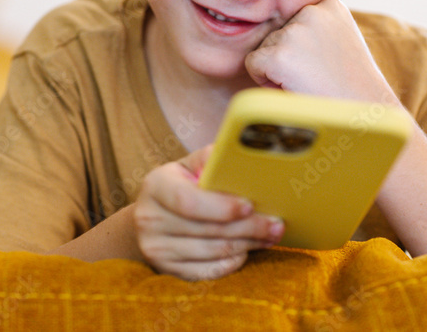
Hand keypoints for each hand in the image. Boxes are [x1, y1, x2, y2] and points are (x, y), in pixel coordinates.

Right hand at [132, 146, 283, 279]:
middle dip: (248, 228)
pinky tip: (247, 251)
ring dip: (247, 245)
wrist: (152, 217)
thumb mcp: (187, 166)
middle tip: (276, 225)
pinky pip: (208, 271)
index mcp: (155, 186)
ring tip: (269, 236)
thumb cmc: (179, 186)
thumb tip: (236, 154)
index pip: (189, 201)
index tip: (250, 206)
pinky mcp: (166, 270)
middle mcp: (149, 219)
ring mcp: (156, 248)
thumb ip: (209, 159)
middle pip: (207, 229)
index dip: (222, 206)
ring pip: (212, 251)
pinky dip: (232, 262)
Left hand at [244, 0, 399, 104]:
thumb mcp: (339, 42)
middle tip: (317, 78)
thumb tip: (272, 21)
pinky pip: (253, 64)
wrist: (365, 117)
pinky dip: (265, 80)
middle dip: (288, 58)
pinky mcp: (279, 55)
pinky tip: (294, 87)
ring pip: (264, 49)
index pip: (293, 21)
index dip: (302, 48)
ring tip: (308, 83)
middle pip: (276, 33)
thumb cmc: (349, 86)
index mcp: (330, 4)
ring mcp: (295, 32)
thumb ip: (313, 28)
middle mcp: (311, 11)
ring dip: (278, 69)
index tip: (326, 63)